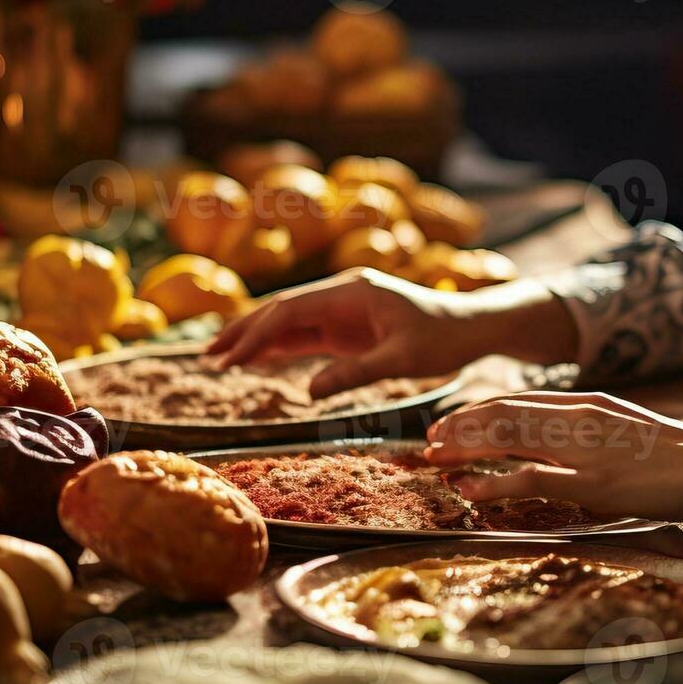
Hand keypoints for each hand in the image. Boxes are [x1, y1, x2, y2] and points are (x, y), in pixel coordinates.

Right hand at [205, 268, 579, 398]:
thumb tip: (309, 392)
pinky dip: (278, 348)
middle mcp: (343, 294)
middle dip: (244, 333)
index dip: (257, 332)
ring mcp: (343, 310)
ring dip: (255, 340)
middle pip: (282, 310)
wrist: (473, 327)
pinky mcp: (348, 327)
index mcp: (353, 292)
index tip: (231, 356)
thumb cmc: (445, 340)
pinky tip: (253, 362)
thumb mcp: (404, 360)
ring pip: (289, 322)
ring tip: (218, 361)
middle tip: (208, 358)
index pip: (292, 309)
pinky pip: (306, 336)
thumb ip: (356, 373)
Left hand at [425, 391, 682, 521]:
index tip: (449, 423)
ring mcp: (583, 449)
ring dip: (465, 449)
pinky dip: (494, 484)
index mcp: (586, 402)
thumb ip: (586, 427)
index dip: (476, 411)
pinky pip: (531, 480)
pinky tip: (468, 489)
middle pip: (503, 415)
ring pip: (508, 440)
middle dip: (460, 427)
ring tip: (434, 459)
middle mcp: (579, 418)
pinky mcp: (592, 483)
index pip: (516, 401)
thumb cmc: (673, 454)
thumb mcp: (623, 426)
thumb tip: (549, 439)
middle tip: (428, 441)